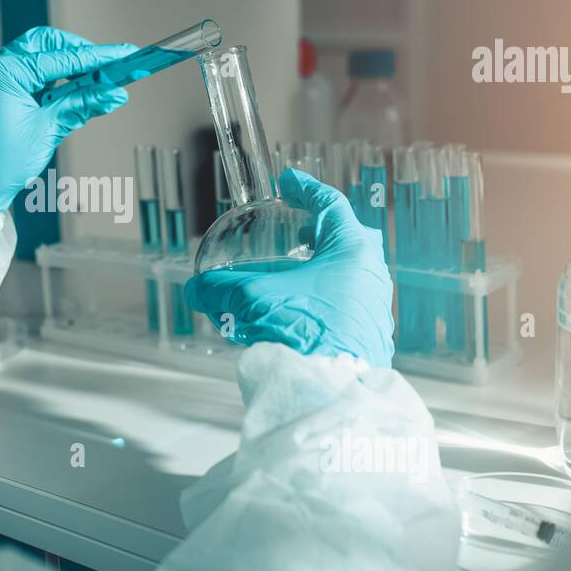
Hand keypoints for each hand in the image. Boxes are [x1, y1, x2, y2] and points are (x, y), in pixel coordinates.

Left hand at [0, 27, 138, 213]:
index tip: (123, 55)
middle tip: (107, 65)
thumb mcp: (48, 129)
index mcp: (5, 71)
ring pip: (38, 56)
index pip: (61, 57)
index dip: (97, 57)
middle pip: (46, 43)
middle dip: (78, 51)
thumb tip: (115, 93)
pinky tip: (72, 91)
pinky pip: (29, 74)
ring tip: (94, 80)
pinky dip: (52, 79)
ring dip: (66, 65)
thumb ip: (82, 104)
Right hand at [185, 168, 393, 367]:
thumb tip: (197, 289)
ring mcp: (372, 310)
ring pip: (350, 275)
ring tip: (294, 271)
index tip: (290, 181)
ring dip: (323, 267)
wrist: (327, 388)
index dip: (308, 189)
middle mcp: (370, 278)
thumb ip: (220, 288)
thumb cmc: (301, 333)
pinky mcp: (366, 338)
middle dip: (322, 230)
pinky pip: (346, 306)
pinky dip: (324, 298)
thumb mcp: (251, 299)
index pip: (333, 206)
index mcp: (352, 254)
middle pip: (348, 240)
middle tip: (300, 227)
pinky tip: (300, 310)